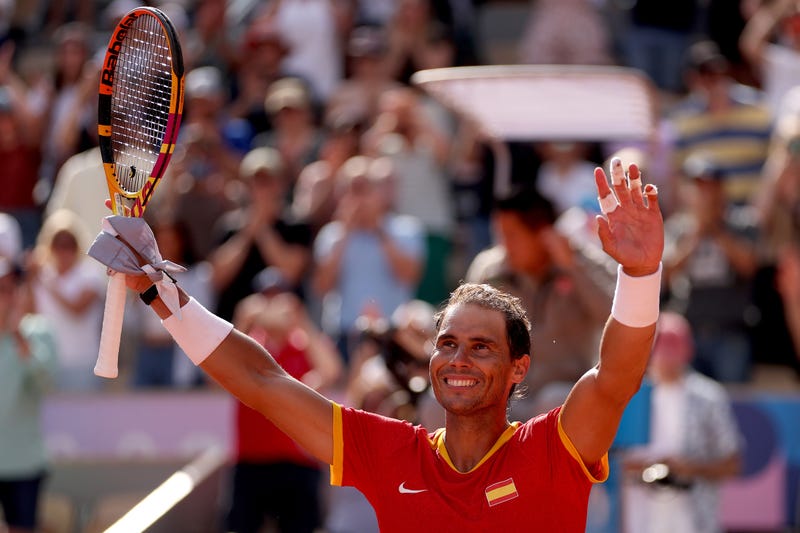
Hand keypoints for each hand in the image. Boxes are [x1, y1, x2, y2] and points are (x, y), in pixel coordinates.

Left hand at [594, 159, 663, 275]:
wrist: (643, 263)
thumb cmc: (624, 256)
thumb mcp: (611, 247)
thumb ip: (604, 233)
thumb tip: (597, 217)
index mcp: (613, 215)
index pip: (605, 195)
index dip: (601, 183)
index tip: (597, 171)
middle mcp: (625, 209)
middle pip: (620, 188)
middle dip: (618, 175)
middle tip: (616, 161)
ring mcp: (640, 210)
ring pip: (636, 189)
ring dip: (635, 178)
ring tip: (633, 167)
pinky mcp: (653, 214)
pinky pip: (652, 199)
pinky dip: (651, 192)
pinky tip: (649, 188)